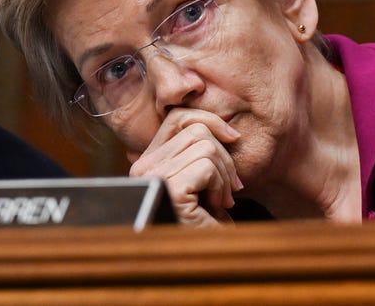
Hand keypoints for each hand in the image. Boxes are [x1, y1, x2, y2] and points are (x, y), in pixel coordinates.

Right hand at [128, 108, 242, 226]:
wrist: (208, 257)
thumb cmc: (207, 221)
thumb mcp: (200, 176)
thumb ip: (196, 148)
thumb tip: (214, 123)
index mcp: (146, 161)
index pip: (177, 117)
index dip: (211, 122)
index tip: (232, 141)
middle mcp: (142, 167)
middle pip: (196, 129)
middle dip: (224, 157)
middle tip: (230, 188)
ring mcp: (153, 177)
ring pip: (205, 146)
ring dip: (225, 175)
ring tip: (222, 199)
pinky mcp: (170, 187)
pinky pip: (207, 165)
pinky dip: (221, 185)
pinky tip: (217, 206)